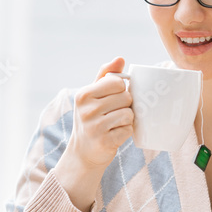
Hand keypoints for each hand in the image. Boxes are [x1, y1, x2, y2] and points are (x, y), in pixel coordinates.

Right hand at [55, 57, 133, 210]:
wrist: (83, 153)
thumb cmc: (90, 119)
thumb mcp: (91, 96)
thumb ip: (105, 75)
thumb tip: (120, 58)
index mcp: (84, 94)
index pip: (118, 83)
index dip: (121, 90)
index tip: (114, 98)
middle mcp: (87, 110)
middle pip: (126, 98)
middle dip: (125, 105)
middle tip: (114, 113)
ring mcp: (95, 127)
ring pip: (128, 114)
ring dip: (126, 120)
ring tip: (114, 124)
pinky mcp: (104, 142)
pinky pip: (128, 130)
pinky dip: (125, 132)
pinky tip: (114, 135)